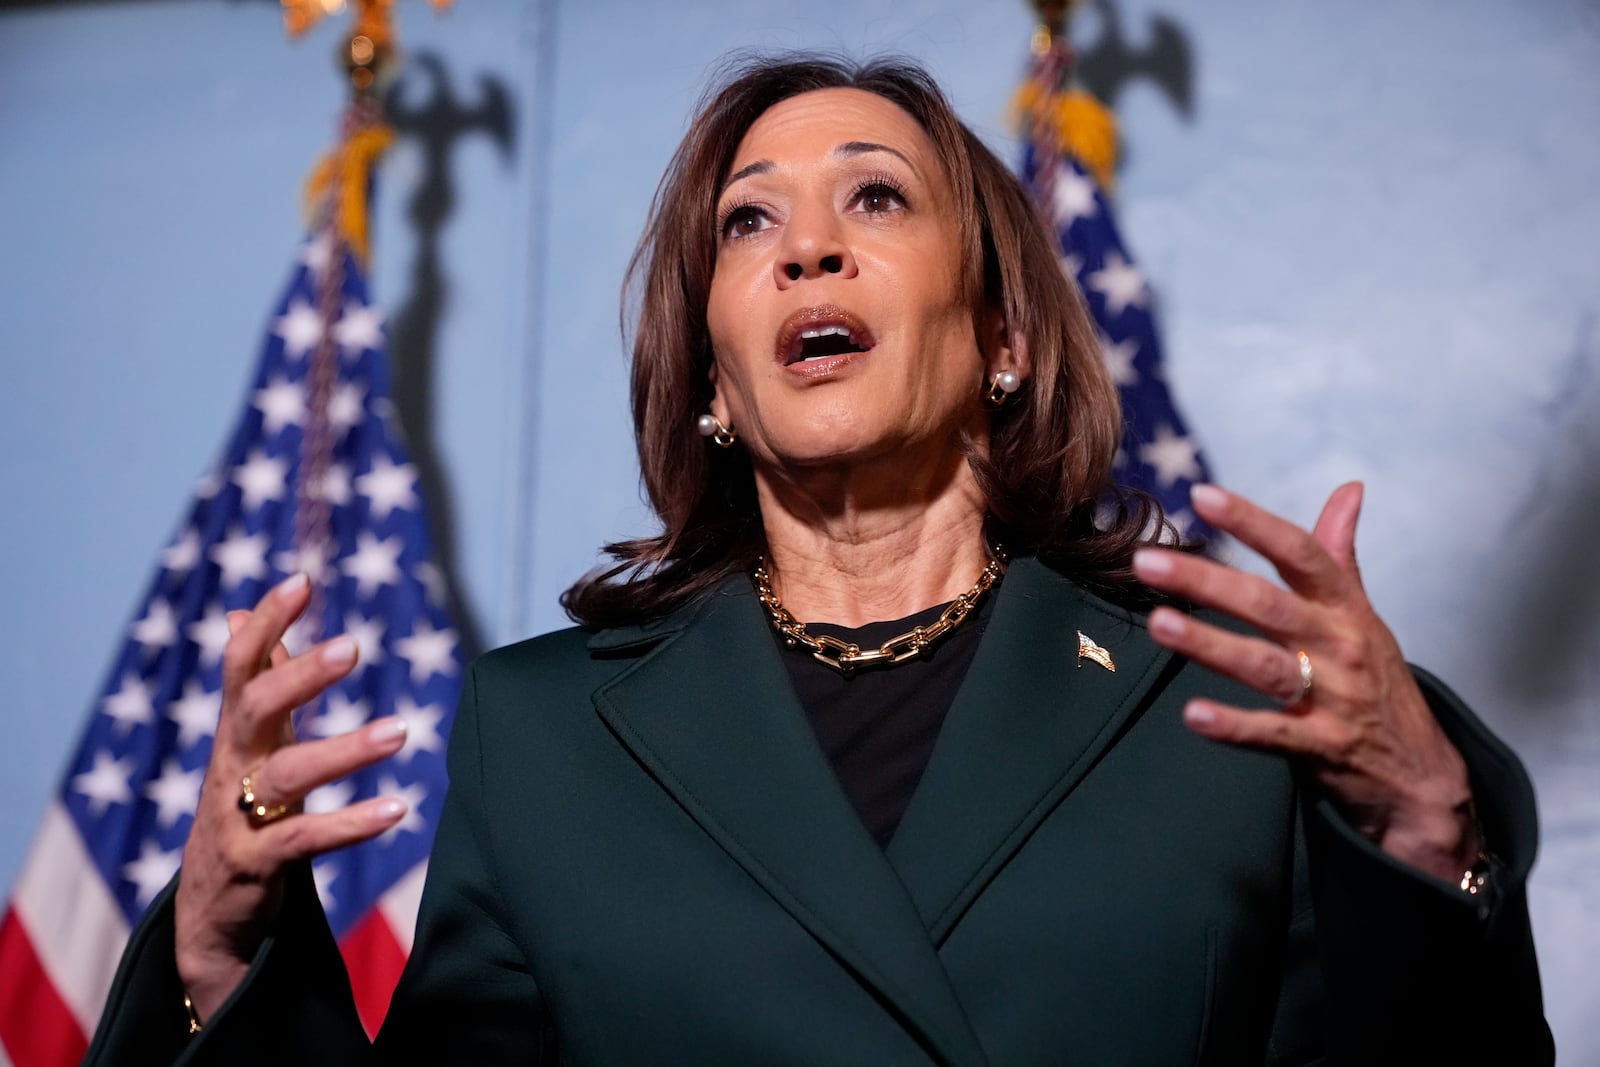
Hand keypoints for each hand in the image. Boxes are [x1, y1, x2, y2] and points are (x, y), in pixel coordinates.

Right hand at [174, 573, 409, 1021]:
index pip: (239, 667)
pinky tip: (397, 809)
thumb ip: (254, 682)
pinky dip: (350, 824)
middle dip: (300, 675)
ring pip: (287, 775)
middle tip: (353, 644)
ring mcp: (238, 816)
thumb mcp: (248, 743)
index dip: (265, 623)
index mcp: (237, 732)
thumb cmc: (243, 809)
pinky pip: (302, 840)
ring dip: (345, 751)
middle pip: (254, 708)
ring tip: (401, 732)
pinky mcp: (255, 864)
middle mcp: (232, 766)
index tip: (301, 581)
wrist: (211, 912)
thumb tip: (235, 615)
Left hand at [1132, 483, 1478, 883]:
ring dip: (1209, 645)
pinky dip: (1234, 726)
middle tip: (1146, 562)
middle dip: (1206, 581)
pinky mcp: (1323, 747)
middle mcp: (1339, 646)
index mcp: (1345, 607)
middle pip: (1267, 605)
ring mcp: (1333, 698)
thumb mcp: (1364, 614)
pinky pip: (1274, 733)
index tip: (1203, 495)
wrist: (1421, 775)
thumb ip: (1341, 554)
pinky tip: (1193, 714)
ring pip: (1262, 666)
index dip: (1253, 522)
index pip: (1300, 553)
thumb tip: (1349, 488)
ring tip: (1158, 623)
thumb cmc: (1379, 681)